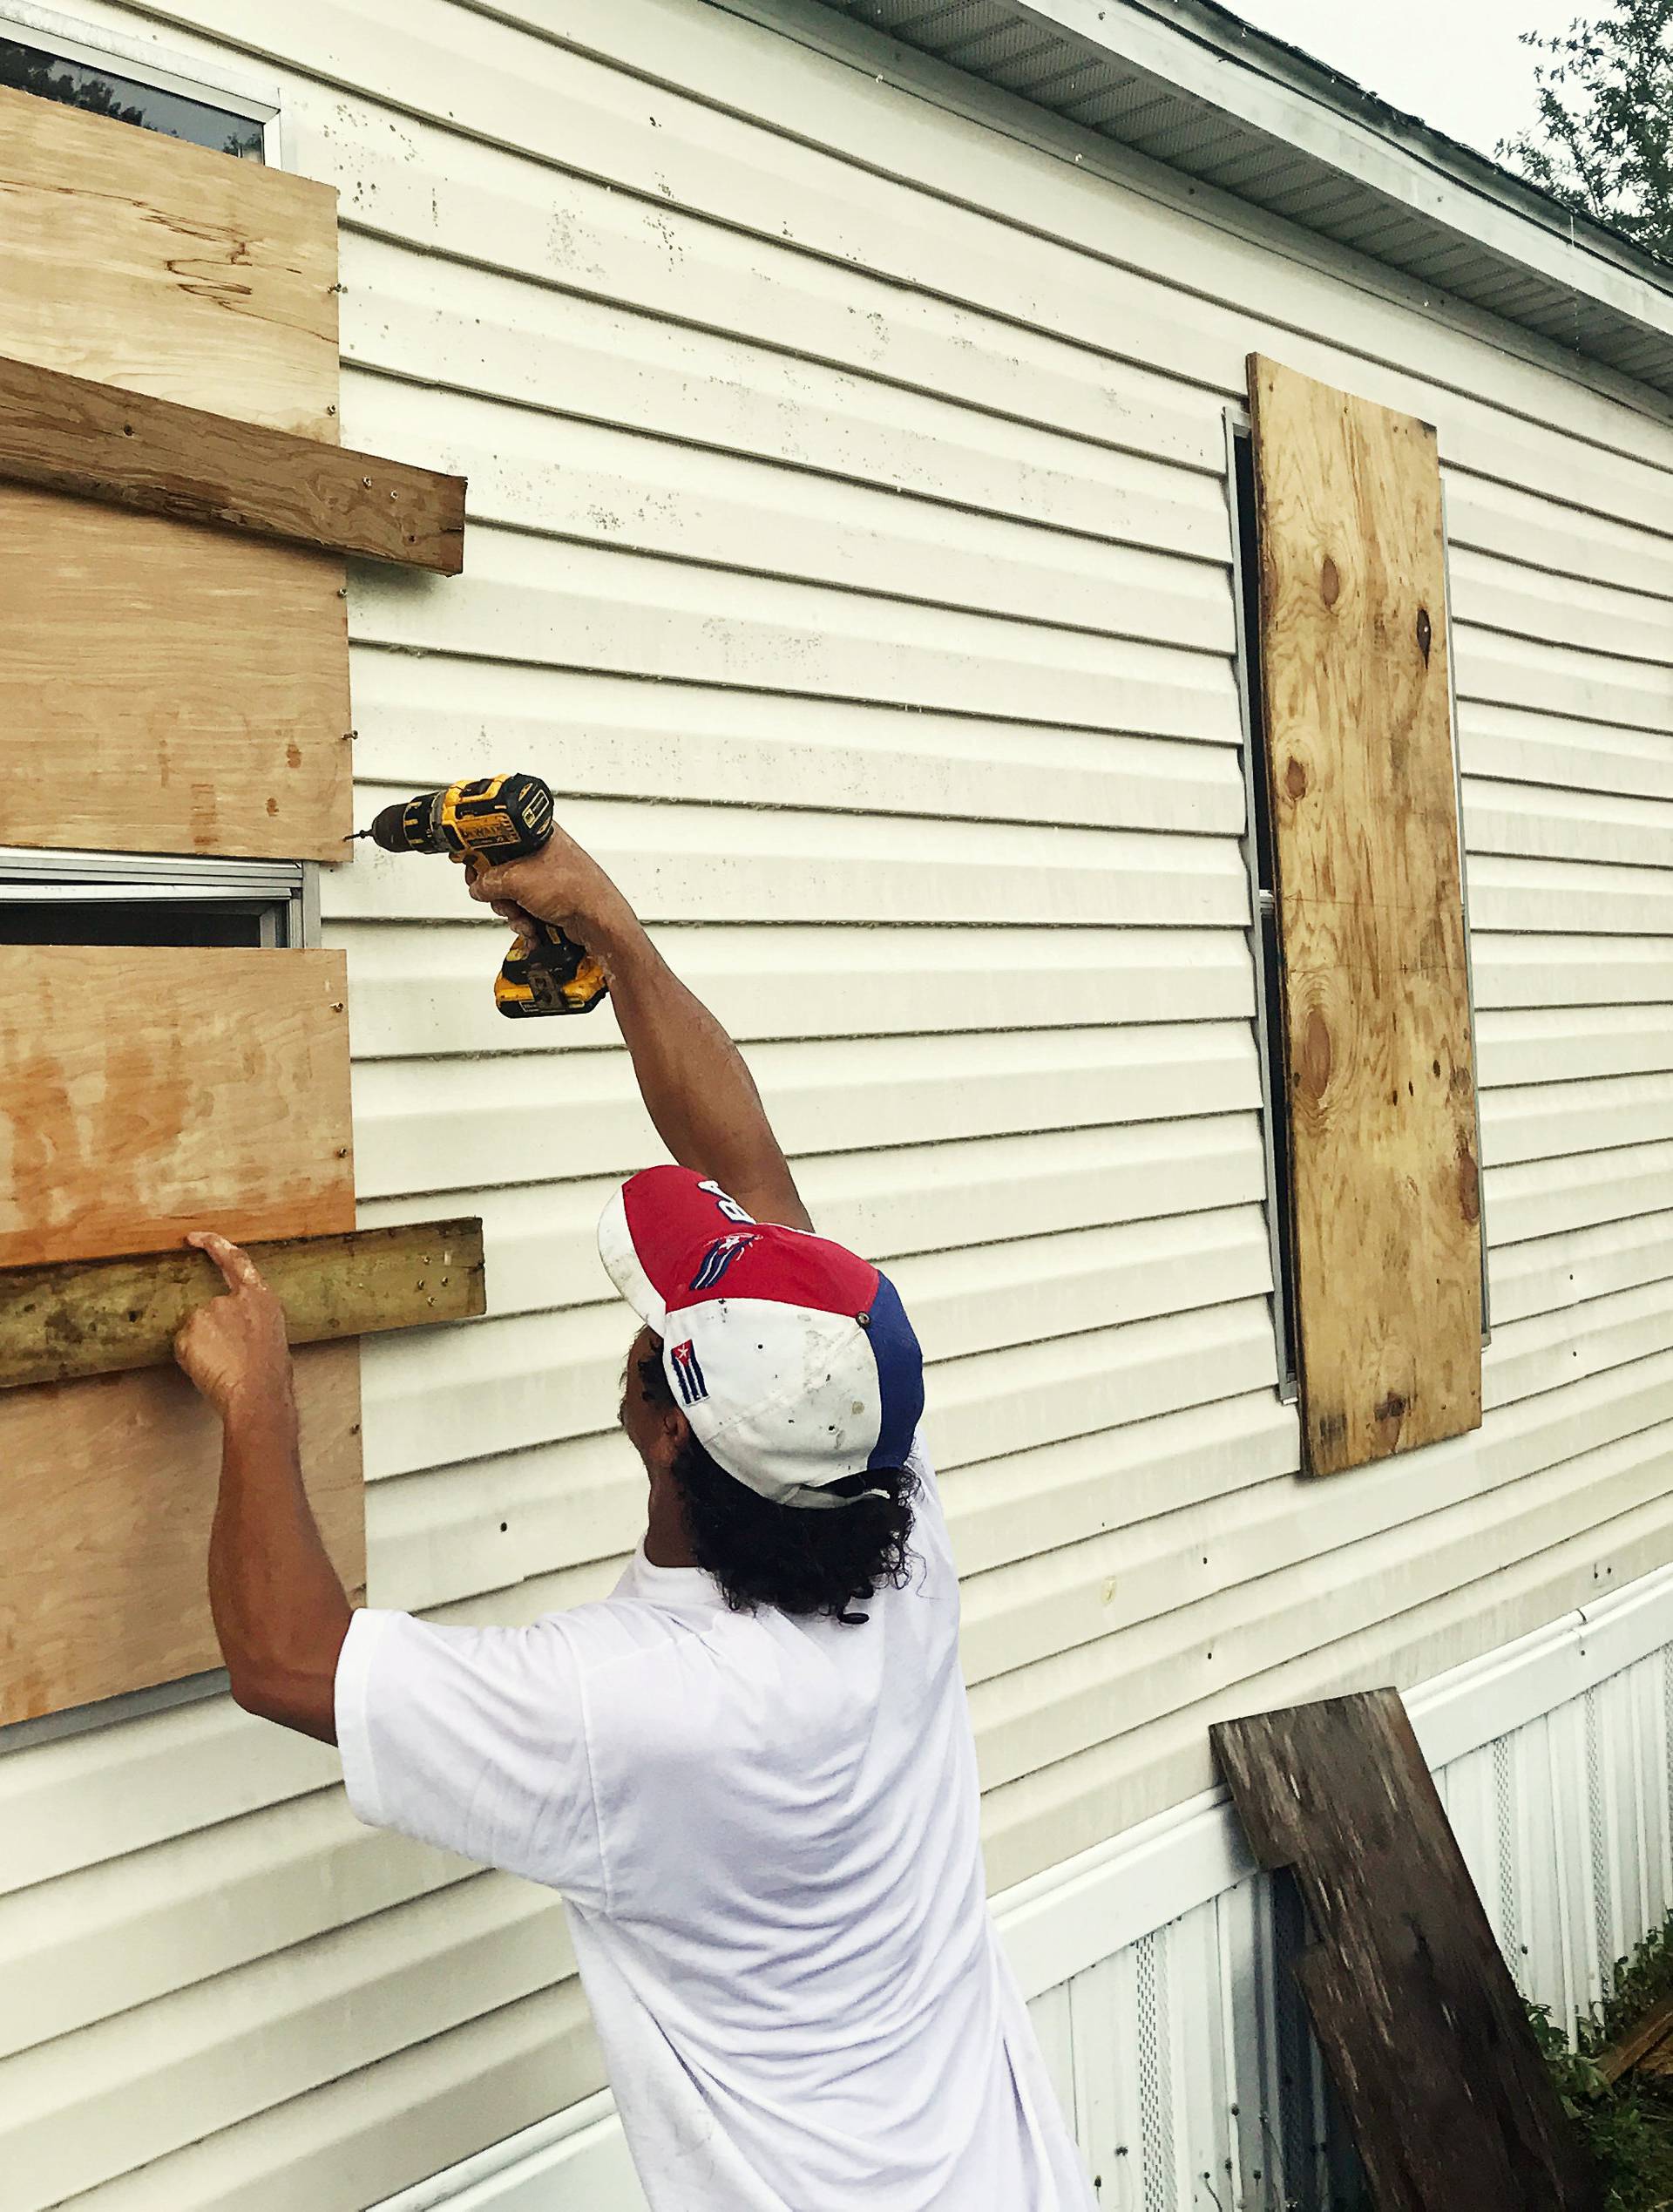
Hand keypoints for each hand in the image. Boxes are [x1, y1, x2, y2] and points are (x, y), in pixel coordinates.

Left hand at [174, 1232, 292, 1419]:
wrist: (256, 1396)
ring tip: (224, 1366)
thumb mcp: (273, 1335)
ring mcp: (207, 1314)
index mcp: (260, 1297)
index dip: (214, 1245)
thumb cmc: (271, 1375)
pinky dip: (192, 1356)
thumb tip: (237, 1327)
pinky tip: (210, 1369)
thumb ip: (253, 1319)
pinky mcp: (187, 1333)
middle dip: (215, 1332)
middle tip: (228, 1358)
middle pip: (212, 1307)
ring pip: (197, 1328)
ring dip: (205, 1345)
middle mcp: (231, 1299)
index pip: (235, 1260)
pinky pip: (184, 1345)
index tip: (196, 1237)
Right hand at [466, 819, 631, 946]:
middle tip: (500, 897)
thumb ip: (488, 881)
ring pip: (511, 892)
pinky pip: (524, 907)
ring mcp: (547, 877)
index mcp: (537, 833)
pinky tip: (530, 925)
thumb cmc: (574, 889)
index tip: (472, 866)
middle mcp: (543, 852)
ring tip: (521, 914)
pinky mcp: (551, 899)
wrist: (598, 921)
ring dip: (511, 909)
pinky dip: (523, 919)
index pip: (497, 836)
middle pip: (500, 869)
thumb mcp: (517, 880)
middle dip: (497, 891)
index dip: (481, 852)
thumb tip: (477, 886)